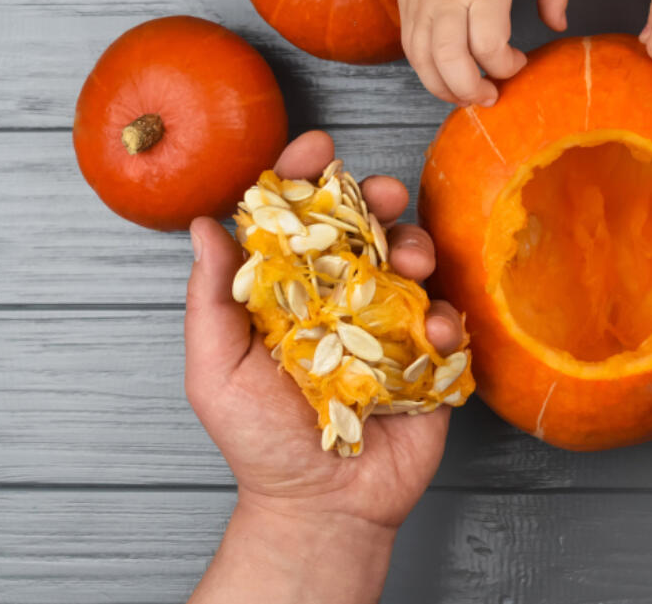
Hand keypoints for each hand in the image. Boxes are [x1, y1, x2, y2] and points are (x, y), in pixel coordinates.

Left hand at [184, 130, 463, 602]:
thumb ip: (212, 301)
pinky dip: (446, 314)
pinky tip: (433, 332)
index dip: (305, 177)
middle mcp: (342, 296)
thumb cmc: (260, 442)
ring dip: (416, 246)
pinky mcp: (428, 354)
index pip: (296, 220)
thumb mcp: (217, 372)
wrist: (323, 505)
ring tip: (410, 264)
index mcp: (290, 291)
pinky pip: (447, 316)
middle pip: (364, 226)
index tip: (317, 146)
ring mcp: (389, 322)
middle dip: (378, 197)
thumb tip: (203, 227)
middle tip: (384, 194)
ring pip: (412, 259)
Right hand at [388, 0, 568, 105]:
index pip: (490, 45)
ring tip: (467, 96)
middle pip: (451, 62)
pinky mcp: (406, 9)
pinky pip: (411, 52)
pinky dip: (428, 74)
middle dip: (473, 90)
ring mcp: (422, 6)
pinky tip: (446, 79)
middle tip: (491, 94)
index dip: (507, 65)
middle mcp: (448, 0)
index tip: (519, 59)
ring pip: (424, 64)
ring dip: (446, 90)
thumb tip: (558, 25)